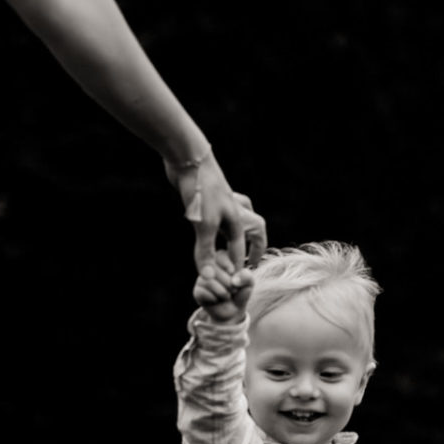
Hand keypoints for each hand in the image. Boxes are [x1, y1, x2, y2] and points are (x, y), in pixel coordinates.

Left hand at [172, 155, 266, 271]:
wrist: (189, 158)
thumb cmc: (201, 191)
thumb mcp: (203, 225)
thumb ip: (205, 252)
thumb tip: (208, 278)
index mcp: (238, 220)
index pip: (241, 251)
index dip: (239, 268)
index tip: (236, 285)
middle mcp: (235, 211)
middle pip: (254, 229)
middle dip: (254, 246)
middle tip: (250, 261)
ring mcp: (224, 202)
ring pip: (240, 217)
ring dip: (241, 230)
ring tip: (236, 242)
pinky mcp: (211, 195)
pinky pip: (224, 210)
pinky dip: (223, 219)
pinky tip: (213, 222)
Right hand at [192, 250, 252, 321]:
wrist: (233, 312)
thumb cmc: (240, 293)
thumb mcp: (249, 284)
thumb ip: (247, 277)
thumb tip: (234, 279)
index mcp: (222, 259)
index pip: (221, 255)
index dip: (230, 269)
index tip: (236, 277)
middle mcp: (209, 266)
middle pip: (214, 269)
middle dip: (228, 284)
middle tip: (232, 290)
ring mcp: (201, 278)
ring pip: (208, 282)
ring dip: (222, 293)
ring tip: (226, 295)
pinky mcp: (197, 291)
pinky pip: (203, 293)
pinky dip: (214, 299)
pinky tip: (217, 300)